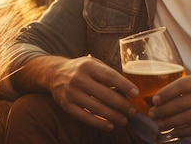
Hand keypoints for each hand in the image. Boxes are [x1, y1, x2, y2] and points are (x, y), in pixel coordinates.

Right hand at [19, 55, 138, 130]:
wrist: (53, 73)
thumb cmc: (81, 69)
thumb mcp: (93, 64)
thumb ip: (108, 74)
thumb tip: (128, 89)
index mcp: (88, 65)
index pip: (109, 76)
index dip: (124, 85)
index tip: (136, 93)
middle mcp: (78, 78)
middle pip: (104, 94)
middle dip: (121, 104)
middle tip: (133, 111)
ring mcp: (71, 93)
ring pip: (95, 108)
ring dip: (113, 116)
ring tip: (124, 120)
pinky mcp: (66, 105)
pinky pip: (84, 117)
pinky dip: (98, 123)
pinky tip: (110, 125)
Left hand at [148, 71, 190, 137]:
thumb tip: (168, 94)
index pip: (182, 84)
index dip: (166, 93)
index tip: (155, 100)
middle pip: (182, 103)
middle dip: (164, 110)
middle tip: (153, 114)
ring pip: (187, 118)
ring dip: (170, 122)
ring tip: (160, 124)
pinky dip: (183, 132)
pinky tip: (174, 132)